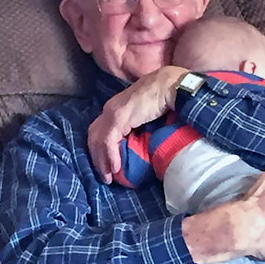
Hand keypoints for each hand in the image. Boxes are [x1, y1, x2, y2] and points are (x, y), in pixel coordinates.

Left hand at [88, 66, 188, 182]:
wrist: (170, 86)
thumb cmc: (163, 98)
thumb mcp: (145, 114)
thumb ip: (137, 125)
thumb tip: (138, 141)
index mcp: (115, 107)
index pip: (99, 130)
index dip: (100, 149)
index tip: (107, 166)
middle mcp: (109, 109)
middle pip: (94, 136)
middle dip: (97, 158)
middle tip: (105, 176)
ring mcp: (112, 112)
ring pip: (98, 141)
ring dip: (102, 162)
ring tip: (108, 178)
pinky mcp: (119, 118)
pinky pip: (109, 141)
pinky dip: (110, 156)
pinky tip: (116, 168)